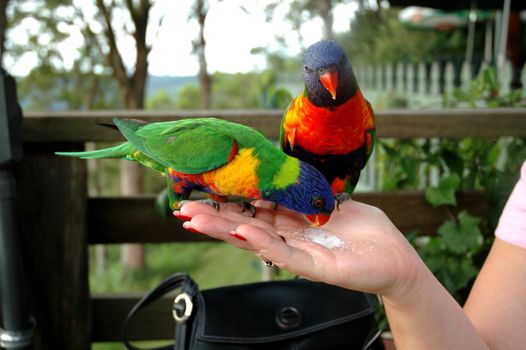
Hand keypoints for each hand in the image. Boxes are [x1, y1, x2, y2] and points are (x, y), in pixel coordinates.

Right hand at [177, 199, 422, 297]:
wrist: (397, 258)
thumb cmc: (365, 230)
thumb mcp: (329, 200)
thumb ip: (303, 192)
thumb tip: (280, 174)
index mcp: (291, 222)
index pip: (252, 211)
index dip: (227, 204)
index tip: (201, 194)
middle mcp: (290, 238)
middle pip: (245, 226)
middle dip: (214, 217)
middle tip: (182, 209)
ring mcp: (301, 253)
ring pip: (257, 241)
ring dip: (226, 230)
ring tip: (196, 220)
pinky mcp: (318, 266)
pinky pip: (286, 254)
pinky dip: (263, 242)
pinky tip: (242, 231)